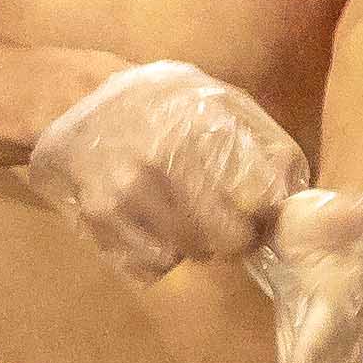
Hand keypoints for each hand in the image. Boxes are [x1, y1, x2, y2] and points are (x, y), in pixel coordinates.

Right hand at [23, 58, 307, 280]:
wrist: (71, 99)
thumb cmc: (156, 100)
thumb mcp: (212, 96)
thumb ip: (255, 136)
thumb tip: (290, 184)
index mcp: (197, 125)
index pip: (258, 194)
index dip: (268, 212)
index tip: (264, 212)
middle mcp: (161, 160)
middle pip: (228, 237)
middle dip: (237, 238)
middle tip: (232, 229)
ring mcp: (127, 193)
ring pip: (189, 254)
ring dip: (197, 247)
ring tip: (190, 223)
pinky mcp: (100, 219)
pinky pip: (149, 265)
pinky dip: (159, 256)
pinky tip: (156, 230)